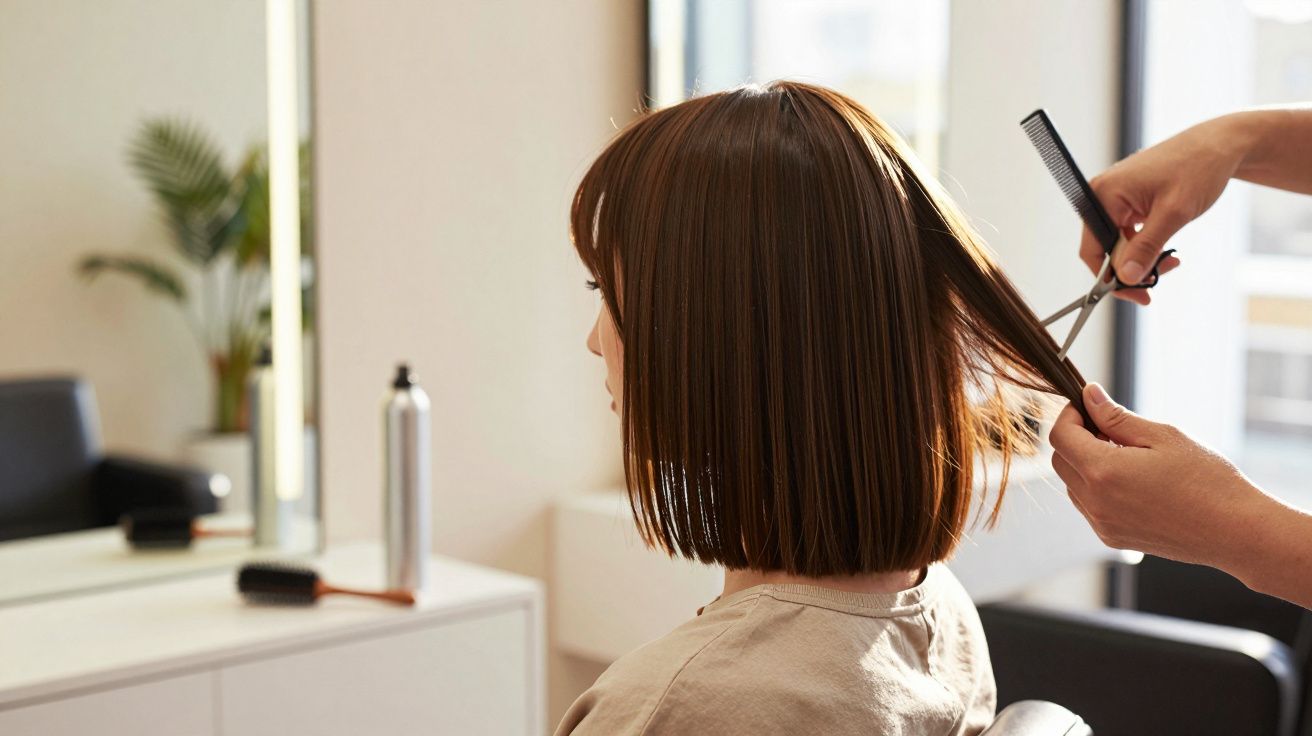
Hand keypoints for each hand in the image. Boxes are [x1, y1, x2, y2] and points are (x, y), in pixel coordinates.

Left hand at [1048, 383, 1265, 569]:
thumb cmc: (1207, 480)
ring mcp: (1102, 524)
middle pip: (1060, 462)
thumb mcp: (1163, 436)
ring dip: (1085, 464)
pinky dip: (1096, 488)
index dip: (1070, 415)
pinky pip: (1088, 506)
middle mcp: (1095, 502)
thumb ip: (1116, 417)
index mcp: (1103, 472)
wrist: (1236, 531)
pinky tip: (1131, 480)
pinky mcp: (1112, 538)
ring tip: (1126, 455)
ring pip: (1072, 485)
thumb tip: (1089, 396)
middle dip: (1075, 439)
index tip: (1088, 406)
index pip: (1060, 437)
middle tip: (1109, 428)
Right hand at [1081, 118, 1243, 303]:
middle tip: (1158, 280)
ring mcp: (1116, 197)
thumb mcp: (1173, 213)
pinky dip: (1145, 245)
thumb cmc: (1198, 168)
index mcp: (1104, 194)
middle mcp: (1103, 194)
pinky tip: (1165, 248)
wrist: (1220, 145)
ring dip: (1140, 258)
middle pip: (1104, 248)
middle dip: (1130, 268)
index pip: (1092, 248)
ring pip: (1118, 243)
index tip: (1136, 293)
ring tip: (1169, 262)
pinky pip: (1128, 232)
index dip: (1111, 276)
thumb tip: (1126, 277)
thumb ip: (1147, 247)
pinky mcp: (1129, 200)